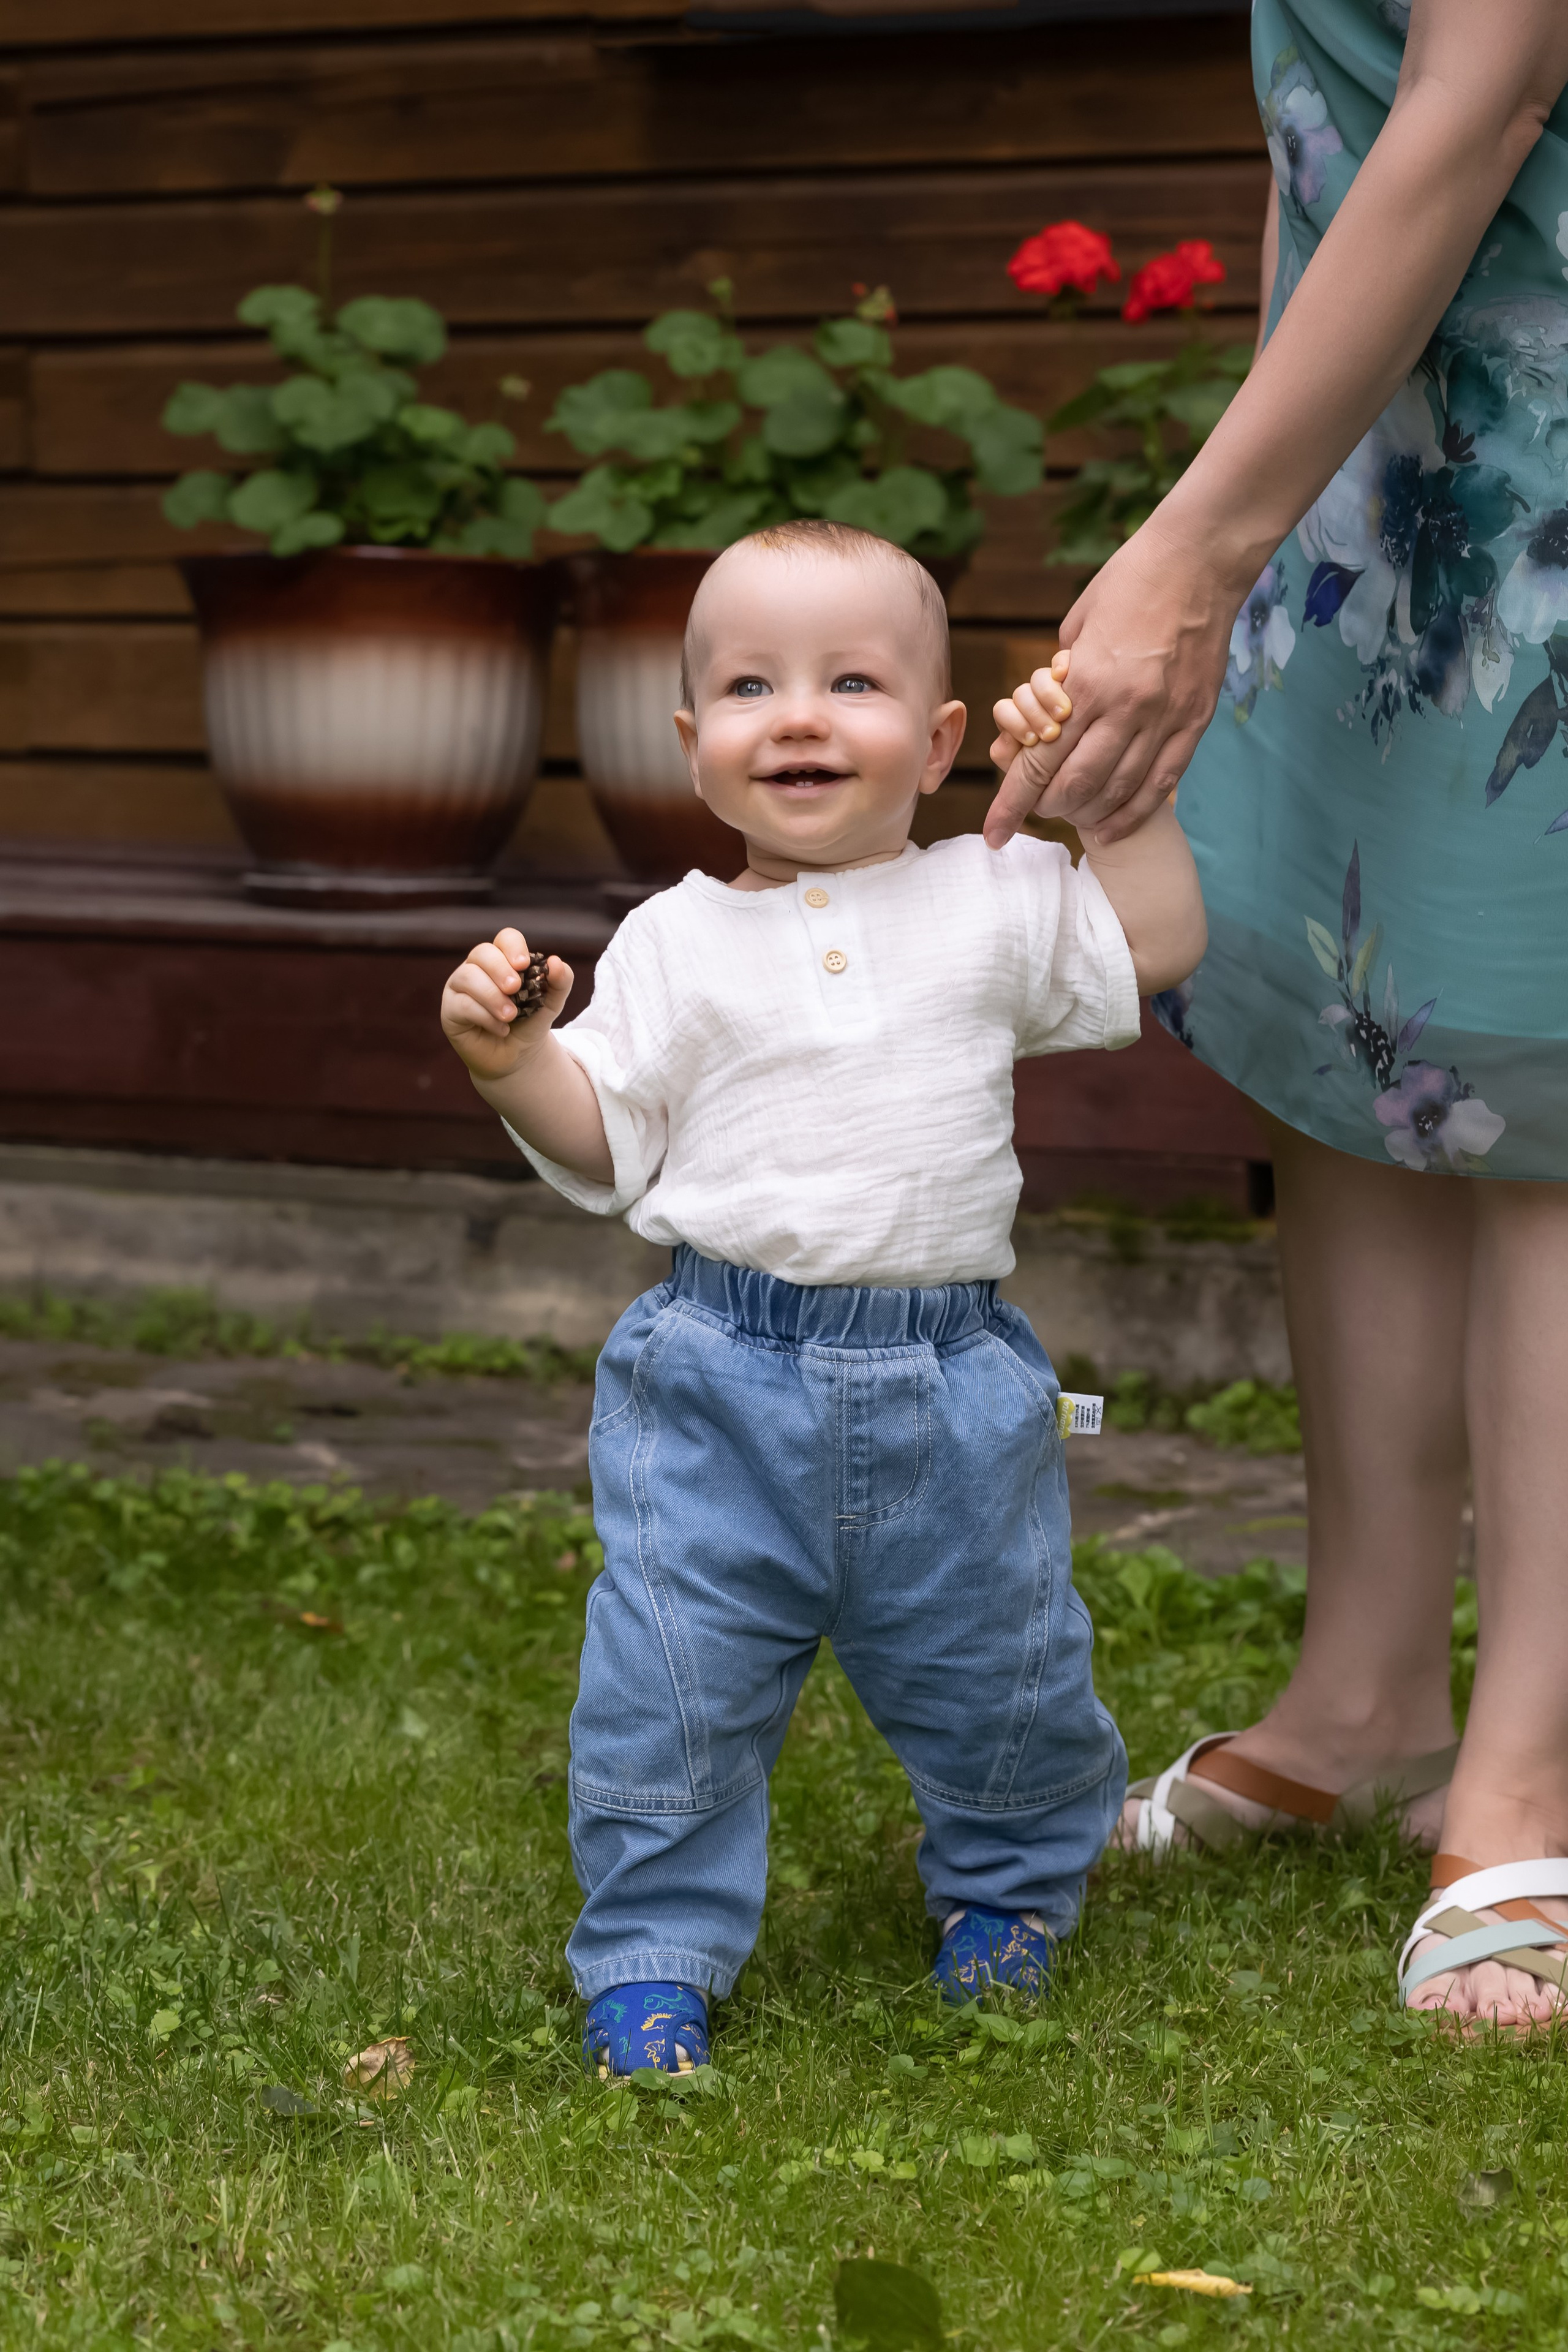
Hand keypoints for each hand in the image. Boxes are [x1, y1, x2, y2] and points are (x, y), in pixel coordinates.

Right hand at [440, 927, 573, 1082]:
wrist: (518, 1056)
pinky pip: (462, 1005)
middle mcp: (477, 968)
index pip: (504, 939)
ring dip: (492, 996)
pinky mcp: (451, 1010)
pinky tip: (501, 1029)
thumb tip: (556, 962)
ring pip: (467, 977)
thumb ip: (560, 981)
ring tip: (511, 1016)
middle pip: (481, 952)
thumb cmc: (529, 1022)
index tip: (524, 965)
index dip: (513, 947)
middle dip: (499, 969)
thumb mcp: (551, 1003)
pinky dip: (485, 1017)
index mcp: (502, 959)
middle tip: (515, 989)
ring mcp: (460, 987)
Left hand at [983, 516, 1238, 846]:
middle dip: (1048, 809)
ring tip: (1072, 820)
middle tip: (1037, 812)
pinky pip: (1161, 783)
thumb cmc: (1129, 582)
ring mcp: (1164, 718)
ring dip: (1088, 814)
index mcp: (1087, 682)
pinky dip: (1132, 812)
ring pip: (1118, 792)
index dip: (1012, 803)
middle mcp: (1125, 708)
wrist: (1200, 558)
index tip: (994, 832)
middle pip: (1076, 786)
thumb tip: (1044, 717)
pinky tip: (1112, 827)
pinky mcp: (1194, 720)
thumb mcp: (1076, 627)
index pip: (1039, 761)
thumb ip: (1061, 678)